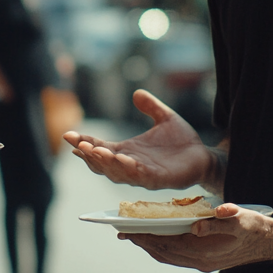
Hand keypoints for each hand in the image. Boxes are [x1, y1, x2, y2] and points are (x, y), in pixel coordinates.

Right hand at [62, 89, 217, 190]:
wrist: (204, 156)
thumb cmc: (182, 142)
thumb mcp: (164, 118)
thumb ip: (150, 107)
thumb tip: (136, 93)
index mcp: (127, 152)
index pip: (100, 148)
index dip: (84, 142)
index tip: (69, 135)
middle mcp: (131, 165)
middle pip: (103, 163)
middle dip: (89, 154)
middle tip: (77, 144)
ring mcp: (144, 174)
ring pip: (118, 172)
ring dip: (105, 163)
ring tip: (94, 151)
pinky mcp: (159, 179)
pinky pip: (141, 176)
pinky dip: (130, 169)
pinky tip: (123, 159)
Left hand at [121, 203, 272, 271]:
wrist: (271, 241)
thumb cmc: (255, 227)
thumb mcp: (239, 220)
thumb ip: (218, 223)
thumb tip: (197, 225)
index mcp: (206, 253)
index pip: (167, 246)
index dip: (146, 238)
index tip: (127, 230)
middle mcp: (201, 261)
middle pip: (163, 253)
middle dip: (142, 242)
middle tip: (121, 231)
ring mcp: (203, 263)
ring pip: (168, 256)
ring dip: (150, 245)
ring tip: (132, 234)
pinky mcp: (205, 260)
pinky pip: (177, 255)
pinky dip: (163, 246)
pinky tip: (156, 236)